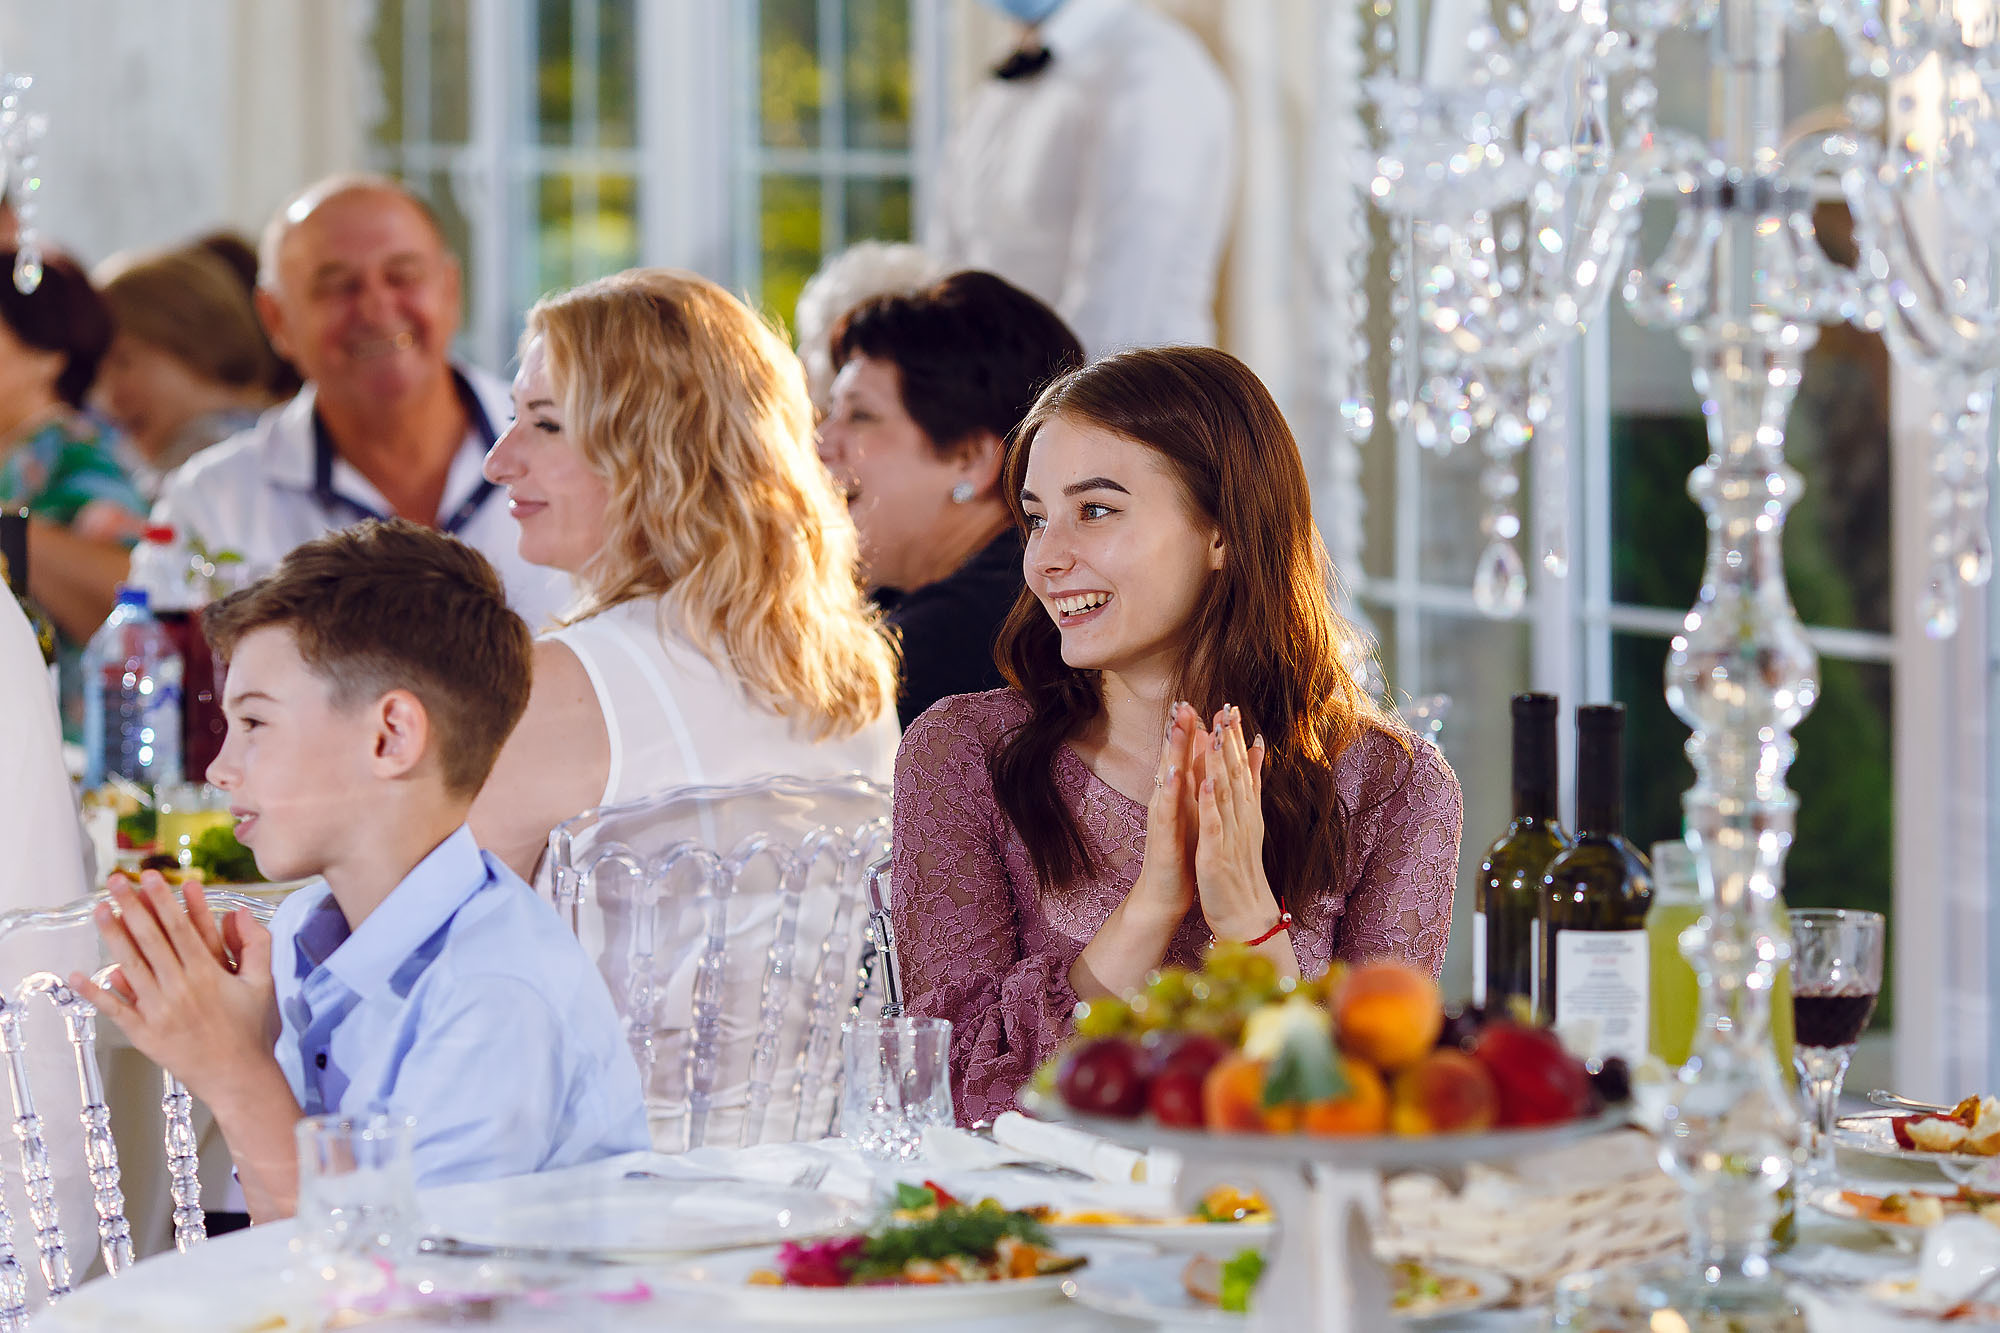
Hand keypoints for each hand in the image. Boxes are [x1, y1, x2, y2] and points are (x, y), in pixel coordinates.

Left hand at [71, 874, 279, 1105]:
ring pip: (130, 966)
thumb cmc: (253, 1032)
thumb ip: (256, 946)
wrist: (239, 1078)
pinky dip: (96, 992)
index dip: (163, 901)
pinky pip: (116, 1009)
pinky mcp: (145, 1033)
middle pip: (150, 940)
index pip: (180, 928)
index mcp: (208, 974)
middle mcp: (180, 988)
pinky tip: (79, 975)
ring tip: (100, 910)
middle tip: (116, 881)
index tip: (151, 878)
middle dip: (132, 907)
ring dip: (112, 936)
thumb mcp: (264, 984)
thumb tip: (240, 913)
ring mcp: (159, 1011)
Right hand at [1128, 701, 1202, 921]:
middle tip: (1183, 703)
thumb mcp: (1196, 813)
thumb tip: (1207, 757)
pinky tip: (1173, 774)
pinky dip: (1170, 791)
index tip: (1196, 701)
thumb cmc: (1183, 852)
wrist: (1165, 894)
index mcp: (1178, 796)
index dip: (1188, 729)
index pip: (1182, 756)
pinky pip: (1167, 811)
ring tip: (1176, 726)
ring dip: (1170, 752)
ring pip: (1166, 779)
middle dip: (1177, 731)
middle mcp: (1166, 801)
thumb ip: (1200, 783)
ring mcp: (1162, 818)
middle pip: (1171, 759)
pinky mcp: (1163, 837)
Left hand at [1193, 704, 1280, 941]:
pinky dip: (1211, 803)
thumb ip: (1251, 787)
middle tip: (1226, 707)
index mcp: (1245, 811)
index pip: (1242, 768)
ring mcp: (1230, 836)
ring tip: (1216, 733)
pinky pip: (1214, 825)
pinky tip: (1206, 782)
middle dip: (1230, 740)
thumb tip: (1258, 750)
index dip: (1235, 737)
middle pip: (1237, 774)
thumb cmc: (1241, 868)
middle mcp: (1242, 819)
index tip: (1230, 707)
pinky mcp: (1217, 854)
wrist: (1244, 914)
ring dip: (1222, 762)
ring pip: (1226, 793)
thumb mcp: (1247, 823)